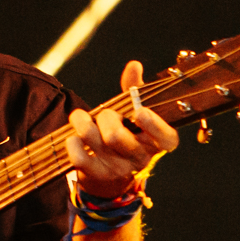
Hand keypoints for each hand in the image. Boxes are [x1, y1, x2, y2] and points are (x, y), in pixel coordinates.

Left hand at [65, 60, 179, 195]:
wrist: (110, 170)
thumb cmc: (126, 132)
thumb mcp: (134, 112)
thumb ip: (135, 89)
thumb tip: (134, 65)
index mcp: (157, 142)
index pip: (166, 139)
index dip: (155, 125)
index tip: (140, 111)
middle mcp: (141, 158)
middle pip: (117, 137)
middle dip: (106, 117)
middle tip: (106, 114)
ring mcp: (118, 169)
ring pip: (95, 142)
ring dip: (83, 123)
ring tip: (81, 119)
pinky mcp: (97, 174)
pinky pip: (79, 158)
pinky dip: (73, 142)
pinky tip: (73, 137)